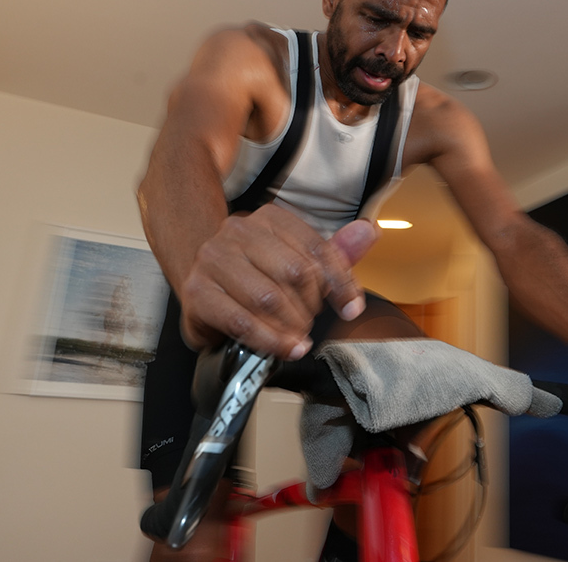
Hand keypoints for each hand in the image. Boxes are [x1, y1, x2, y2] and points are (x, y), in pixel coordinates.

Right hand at [177, 204, 377, 357]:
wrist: (203, 289)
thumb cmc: (257, 277)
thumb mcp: (297, 262)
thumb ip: (334, 254)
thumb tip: (370, 231)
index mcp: (269, 218)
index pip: (316, 249)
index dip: (340, 283)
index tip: (352, 309)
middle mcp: (238, 230)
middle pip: (294, 273)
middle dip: (311, 308)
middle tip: (310, 324)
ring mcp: (213, 259)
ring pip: (269, 299)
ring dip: (292, 327)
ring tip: (299, 339)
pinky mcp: (197, 292)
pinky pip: (243, 322)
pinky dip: (270, 341)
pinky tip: (286, 349)